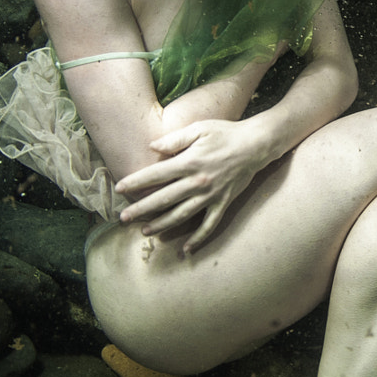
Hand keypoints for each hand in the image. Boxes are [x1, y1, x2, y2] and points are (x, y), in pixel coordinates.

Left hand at [114, 118, 276, 253]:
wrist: (256, 144)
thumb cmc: (225, 133)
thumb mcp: (199, 128)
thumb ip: (175, 139)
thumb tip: (152, 146)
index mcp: (189, 162)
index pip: (156, 174)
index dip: (136, 182)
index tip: (120, 189)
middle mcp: (198, 181)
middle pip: (164, 199)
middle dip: (142, 209)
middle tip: (124, 218)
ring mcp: (211, 195)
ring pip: (182, 215)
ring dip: (162, 225)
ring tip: (146, 232)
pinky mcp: (223, 203)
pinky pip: (209, 225)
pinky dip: (198, 238)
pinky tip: (185, 249)